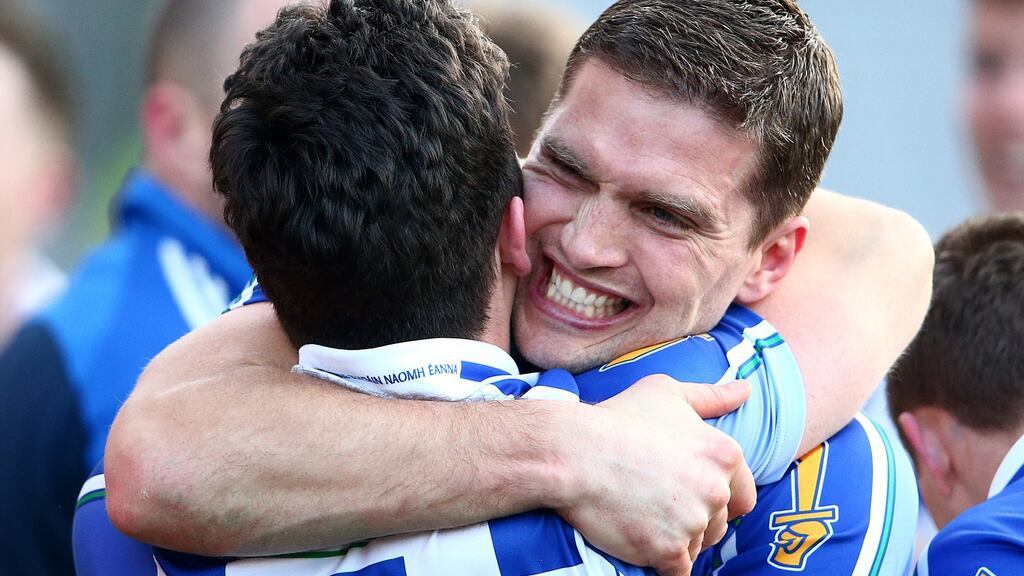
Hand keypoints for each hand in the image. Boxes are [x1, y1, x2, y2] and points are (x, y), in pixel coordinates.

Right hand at [557, 376, 754, 575]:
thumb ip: (712, 396)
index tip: (685, 491)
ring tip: (645, 517)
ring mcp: (693, 522)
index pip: (742, 495)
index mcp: (724, 454)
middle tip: (658, 502)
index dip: (715, 496)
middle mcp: (715, 490)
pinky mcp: (667, 550)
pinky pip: (677, 571)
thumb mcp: (667, 391)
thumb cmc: (618, 418)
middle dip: (693, 518)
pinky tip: (643, 543)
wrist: (576, 452)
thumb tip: (745, 389)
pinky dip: (661, 562)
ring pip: (697, 546)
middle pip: (718, 523)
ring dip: (676, 539)